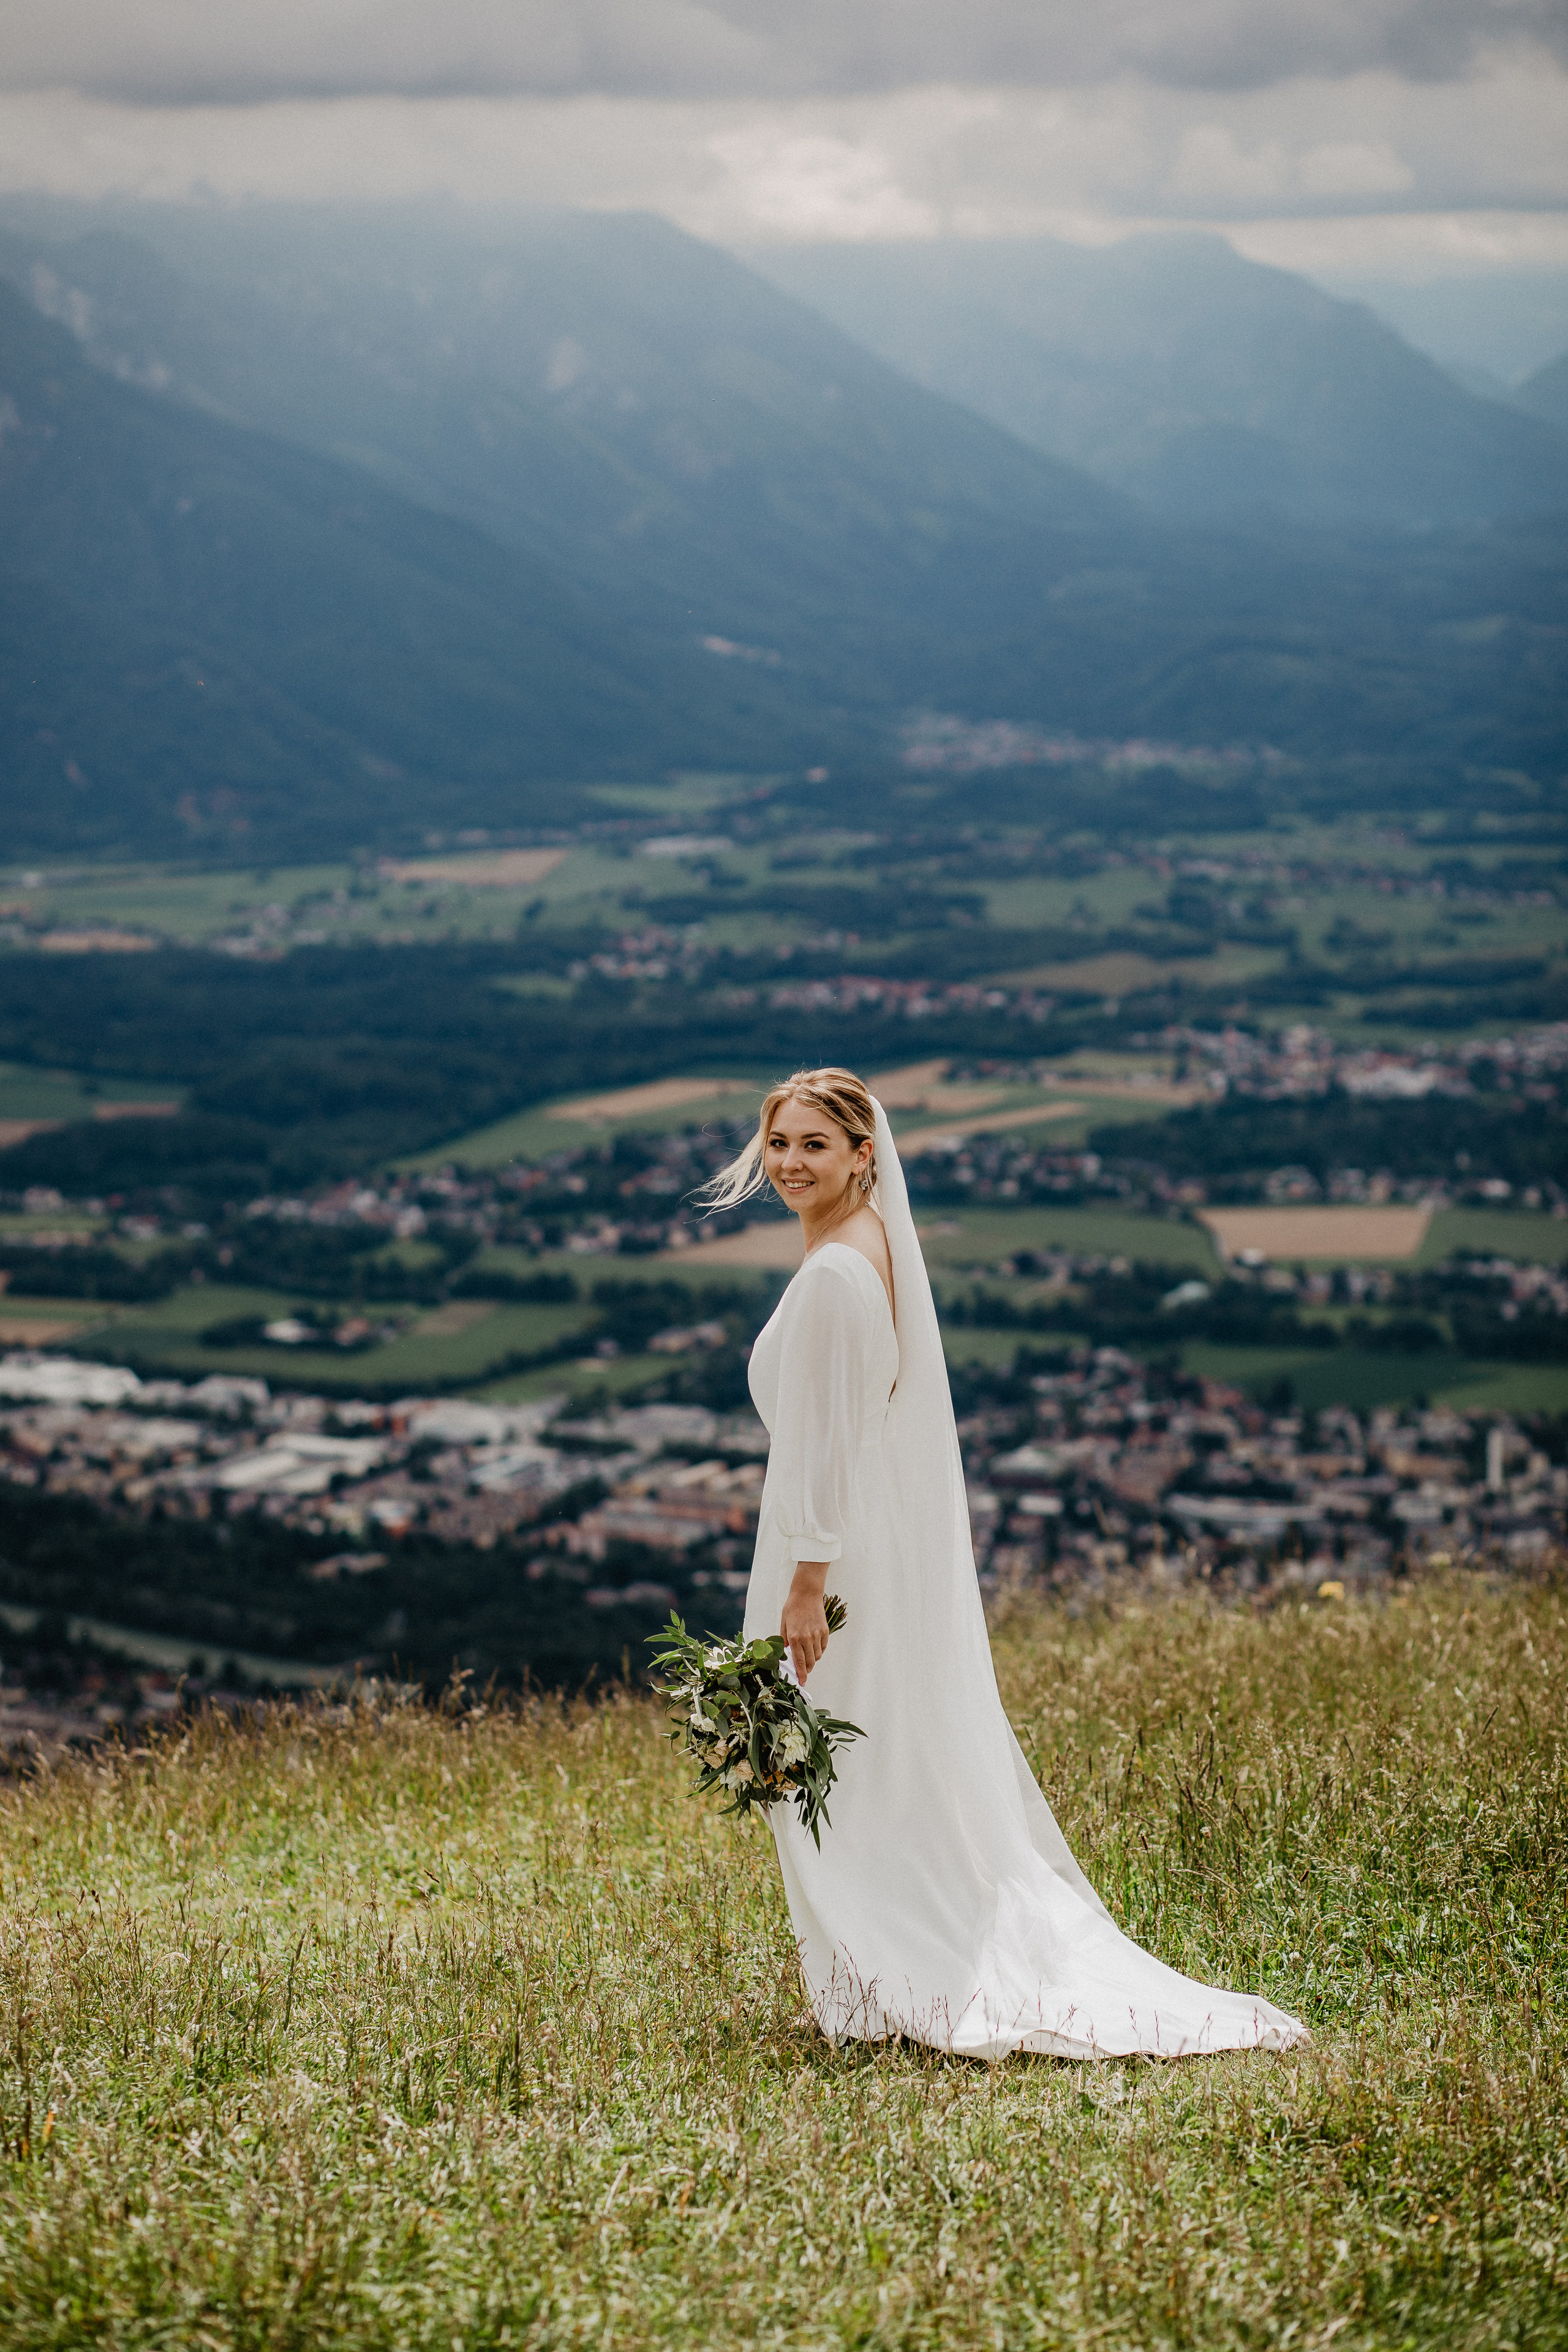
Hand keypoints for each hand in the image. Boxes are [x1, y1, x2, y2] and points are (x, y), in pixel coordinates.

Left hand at [781, 1561, 829, 1684]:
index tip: (803, 1682)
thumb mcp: (784, 1624)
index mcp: (794, 1637)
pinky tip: (813, 1645)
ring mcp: (817, 1634)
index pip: (799, 1662)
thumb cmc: (792, 1608)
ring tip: (807, 1653)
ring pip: (817, 1656)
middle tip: (803, 1670)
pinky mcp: (825, 1631)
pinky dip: (819, 1650)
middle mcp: (807, 1638)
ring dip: (812, 1659)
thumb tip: (785, 1654)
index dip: (801, 1674)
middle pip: (810, 1662)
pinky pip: (823, 1647)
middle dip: (807, 1669)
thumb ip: (784, 1640)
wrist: (806, 1594)